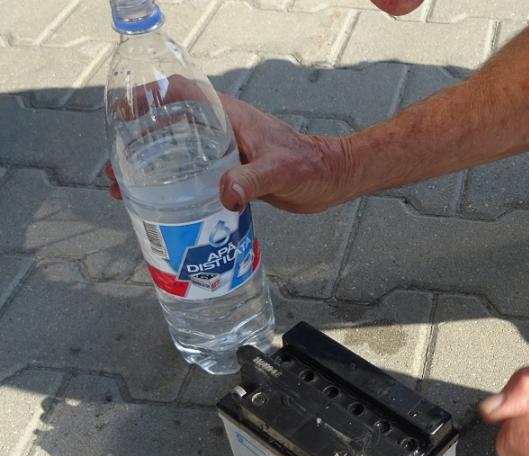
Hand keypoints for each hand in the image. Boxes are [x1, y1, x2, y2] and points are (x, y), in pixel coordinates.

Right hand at [108, 94, 357, 213]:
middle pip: (169, 126)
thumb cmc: (310, 167)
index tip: (123, 114)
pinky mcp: (231, 173)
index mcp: (229, 117)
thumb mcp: (280, 171)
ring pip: (177, 152)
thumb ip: (252, 180)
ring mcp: (225, 152)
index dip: (149, 97)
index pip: (181, 93)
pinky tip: (158, 205)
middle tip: (114, 171)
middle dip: (137, 144)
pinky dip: (172, 186)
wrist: (331, 179)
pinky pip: (192, 174)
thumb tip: (225, 195)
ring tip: (123, 191)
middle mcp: (222, 131)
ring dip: (149, 168)